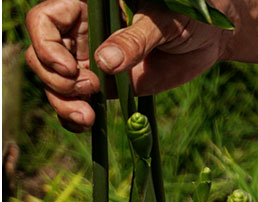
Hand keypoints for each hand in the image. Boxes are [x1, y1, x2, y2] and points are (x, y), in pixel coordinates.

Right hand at [26, 0, 228, 131]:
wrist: (205, 40)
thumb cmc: (185, 14)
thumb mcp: (161, 21)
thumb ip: (134, 40)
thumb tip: (103, 62)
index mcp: (87, 6)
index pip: (45, 21)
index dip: (47, 47)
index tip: (72, 69)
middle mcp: (81, 34)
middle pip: (42, 58)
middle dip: (56, 82)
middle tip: (91, 91)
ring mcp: (90, 62)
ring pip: (56, 85)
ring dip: (64, 105)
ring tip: (88, 118)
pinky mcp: (105, 88)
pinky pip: (78, 103)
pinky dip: (74, 118)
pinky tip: (86, 125)